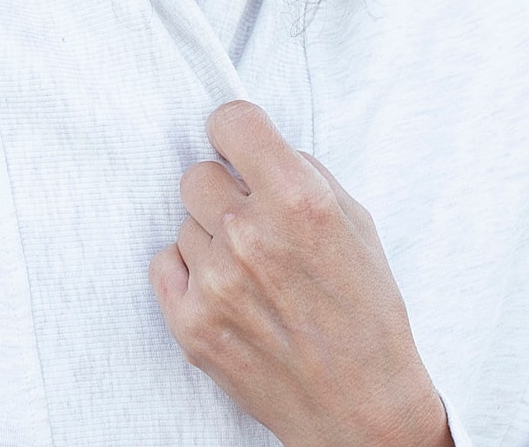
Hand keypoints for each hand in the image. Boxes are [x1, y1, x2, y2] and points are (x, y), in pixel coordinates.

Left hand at [148, 100, 452, 446]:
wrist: (363, 409)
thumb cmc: (364, 312)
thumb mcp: (355, 222)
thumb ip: (301, 173)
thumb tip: (254, 146)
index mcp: (298, 200)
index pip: (231, 120)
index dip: (236, 133)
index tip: (241, 149)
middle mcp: (250, 235)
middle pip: (197, 173)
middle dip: (224, 193)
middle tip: (254, 224)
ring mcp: (215, 282)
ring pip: (185, 222)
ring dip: (212, 239)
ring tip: (253, 274)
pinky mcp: (191, 324)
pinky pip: (164, 262)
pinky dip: (189, 274)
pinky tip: (227, 294)